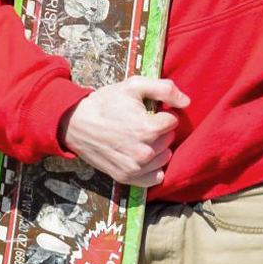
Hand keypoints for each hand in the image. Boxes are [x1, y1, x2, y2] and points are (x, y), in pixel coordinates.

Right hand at [57, 76, 188, 185]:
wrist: (76, 123)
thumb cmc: (106, 102)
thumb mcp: (134, 85)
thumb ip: (165, 89)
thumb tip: (186, 102)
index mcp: (148, 129)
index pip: (173, 121)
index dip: (162, 114)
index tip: (147, 112)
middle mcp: (144, 152)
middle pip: (169, 139)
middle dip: (160, 130)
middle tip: (141, 124)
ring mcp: (135, 167)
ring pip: (164, 157)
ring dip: (158, 148)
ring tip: (139, 138)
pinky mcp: (126, 177)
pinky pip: (154, 178)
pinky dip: (153, 169)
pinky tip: (144, 156)